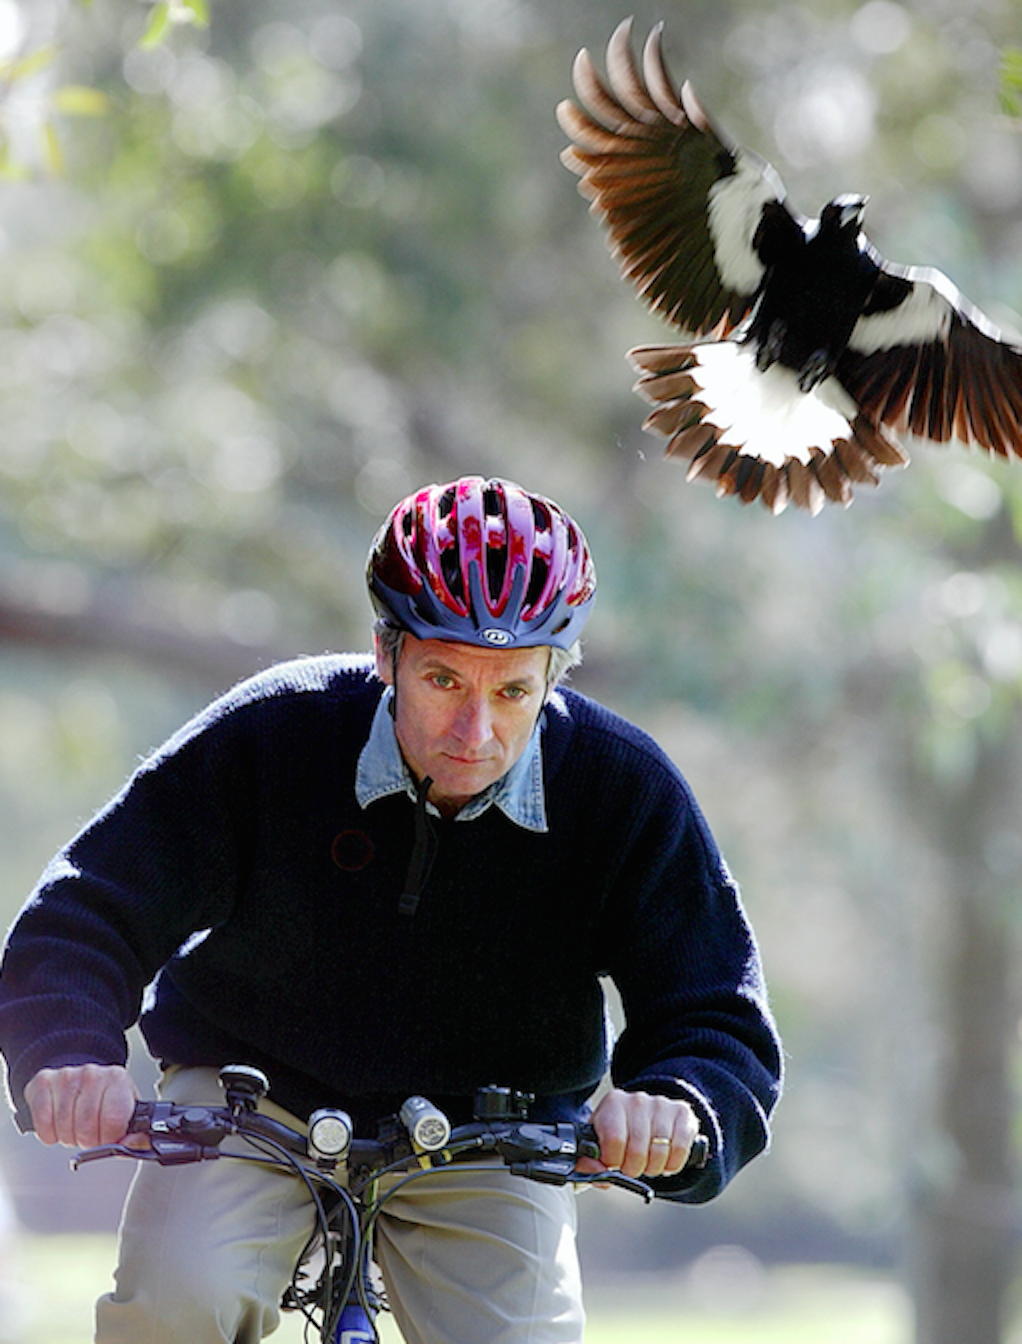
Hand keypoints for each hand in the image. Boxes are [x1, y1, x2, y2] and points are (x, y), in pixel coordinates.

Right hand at [24, 1064, 138, 1147]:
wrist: (84, 1079)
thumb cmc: (106, 1099)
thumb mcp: (128, 1113)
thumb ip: (137, 1135)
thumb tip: (130, 1144)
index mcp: (118, 1079)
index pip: (112, 1120)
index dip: (108, 1139)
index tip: (107, 1139)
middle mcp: (93, 1074)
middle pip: (86, 1126)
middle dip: (88, 1141)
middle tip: (90, 1136)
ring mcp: (67, 1076)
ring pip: (64, 1126)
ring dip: (69, 1137)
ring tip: (76, 1129)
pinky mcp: (44, 1082)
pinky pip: (43, 1121)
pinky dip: (49, 1133)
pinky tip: (58, 1127)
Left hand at [581, 1088, 699, 1180]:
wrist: (645, 1114)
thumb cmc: (618, 1132)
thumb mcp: (597, 1142)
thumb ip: (588, 1162)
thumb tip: (598, 1172)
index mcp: (613, 1103)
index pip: (614, 1140)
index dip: (614, 1161)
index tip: (614, 1163)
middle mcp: (638, 1100)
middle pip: (637, 1150)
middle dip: (633, 1168)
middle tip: (632, 1167)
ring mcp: (662, 1105)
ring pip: (659, 1152)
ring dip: (653, 1168)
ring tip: (647, 1163)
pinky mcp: (682, 1113)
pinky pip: (680, 1149)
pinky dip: (673, 1164)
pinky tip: (665, 1160)